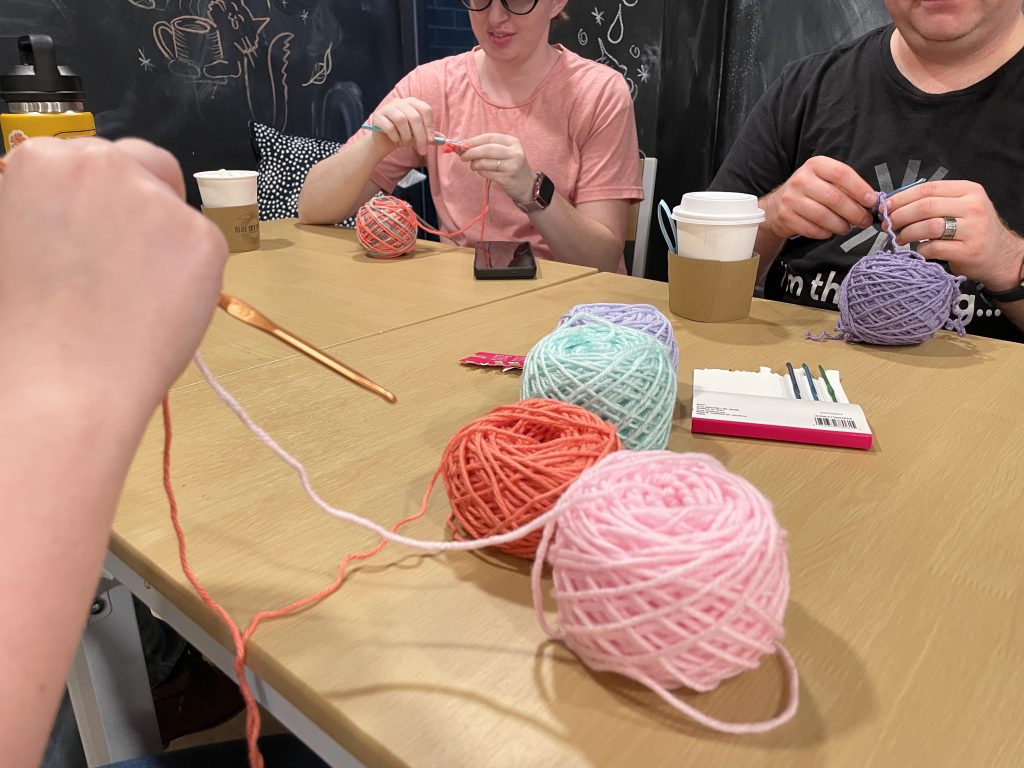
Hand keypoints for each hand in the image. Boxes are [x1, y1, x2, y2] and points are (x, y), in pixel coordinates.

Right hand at [0, 137, 227, 416]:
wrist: (61, 382)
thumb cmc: (25, 326)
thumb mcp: (14, 240)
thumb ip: (50, 208)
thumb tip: (79, 211)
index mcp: (44, 161)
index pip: (90, 156)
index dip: (98, 195)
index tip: (98, 227)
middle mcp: (103, 165)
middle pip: (143, 163)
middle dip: (143, 197)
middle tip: (130, 258)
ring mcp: (158, 200)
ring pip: (177, 210)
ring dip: (165, 241)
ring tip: (135, 298)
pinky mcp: (205, 238)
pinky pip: (205, 248)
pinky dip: (192, 275)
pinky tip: (160, 310)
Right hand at [365, 97, 434, 156]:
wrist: (384, 142)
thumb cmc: (403, 136)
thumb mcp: (419, 137)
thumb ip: (430, 137)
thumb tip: (443, 140)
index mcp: (412, 103)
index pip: (425, 109)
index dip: (429, 126)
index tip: (430, 141)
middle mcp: (400, 102)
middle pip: (414, 116)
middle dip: (420, 136)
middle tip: (422, 150)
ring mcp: (387, 108)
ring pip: (401, 119)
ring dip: (406, 135)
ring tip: (405, 142)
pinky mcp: (377, 117)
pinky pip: (389, 126)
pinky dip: (395, 136)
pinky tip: (395, 140)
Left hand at [458, 133, 535, 206]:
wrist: (528, 185)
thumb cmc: (511, 166)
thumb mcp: (505, 152)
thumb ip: (487, 147)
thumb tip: (463, 146)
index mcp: (513, 142)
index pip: (489, 137)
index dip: (473, 140)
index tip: (461, 144)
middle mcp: (514, 153)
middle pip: (486, 149)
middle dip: (471, 152)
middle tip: (462, 157)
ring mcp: (512, 166)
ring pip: (485, 162)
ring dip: (474, 164)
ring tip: (473, 166)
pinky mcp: (507, 179)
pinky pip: (487, 173)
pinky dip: (480, 172)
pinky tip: (480, 171)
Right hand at [761, 156, 876, 239]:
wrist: (778, 204)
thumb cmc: (810, 192)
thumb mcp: (825, 180)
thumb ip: (846, 187)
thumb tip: (870, 203)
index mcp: (815, 165)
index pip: (841, 173)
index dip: (859, 188)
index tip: (871, 201)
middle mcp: (801, 179)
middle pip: (834, 198)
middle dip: (855, 213)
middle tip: (865, 221)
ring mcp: (791, 199)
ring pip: (824, 216)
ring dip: (841, 225)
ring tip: (847, 227)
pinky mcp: (786, 217)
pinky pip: (812, 229)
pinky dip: (825, 233)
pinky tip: (830, 231)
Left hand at [886, 180, 1023, 291]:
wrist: (1000, 255)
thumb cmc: (972, 230)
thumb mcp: (960, 207)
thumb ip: (933, 202)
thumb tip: (894, 204)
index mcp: (969, 190)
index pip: (928, 188)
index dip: (902, 198)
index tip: (885, 207)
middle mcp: (973, 206)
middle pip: (925, 206)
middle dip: (900, 215)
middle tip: (887, 224)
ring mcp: (973, 229)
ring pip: (929, 226)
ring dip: (907, 232)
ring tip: (899, 237)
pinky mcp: (969, 250)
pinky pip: (934, 248)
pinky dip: (920, 249)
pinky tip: (919, 249)